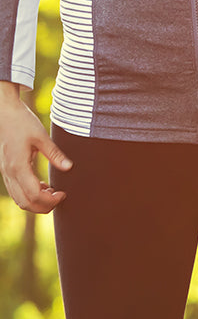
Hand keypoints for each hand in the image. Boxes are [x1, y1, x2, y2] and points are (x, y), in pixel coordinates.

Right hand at [0, 84, 71, 213]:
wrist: (5, 112)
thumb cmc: (22, 122)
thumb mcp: (41, 136)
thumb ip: (55, 154)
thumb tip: (69, 168)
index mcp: (18, 166)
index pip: (33, 195)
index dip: (50, 200)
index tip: (63, 194)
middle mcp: (9, 172)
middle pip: (25, 203)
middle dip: (44, 206)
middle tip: (59, 197)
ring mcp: (6, 172)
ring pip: (19, 199)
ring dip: (37, 202)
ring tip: (52, 192)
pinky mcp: (7, 170)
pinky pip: (16, 191)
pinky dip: (30, 195)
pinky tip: (43, 186)